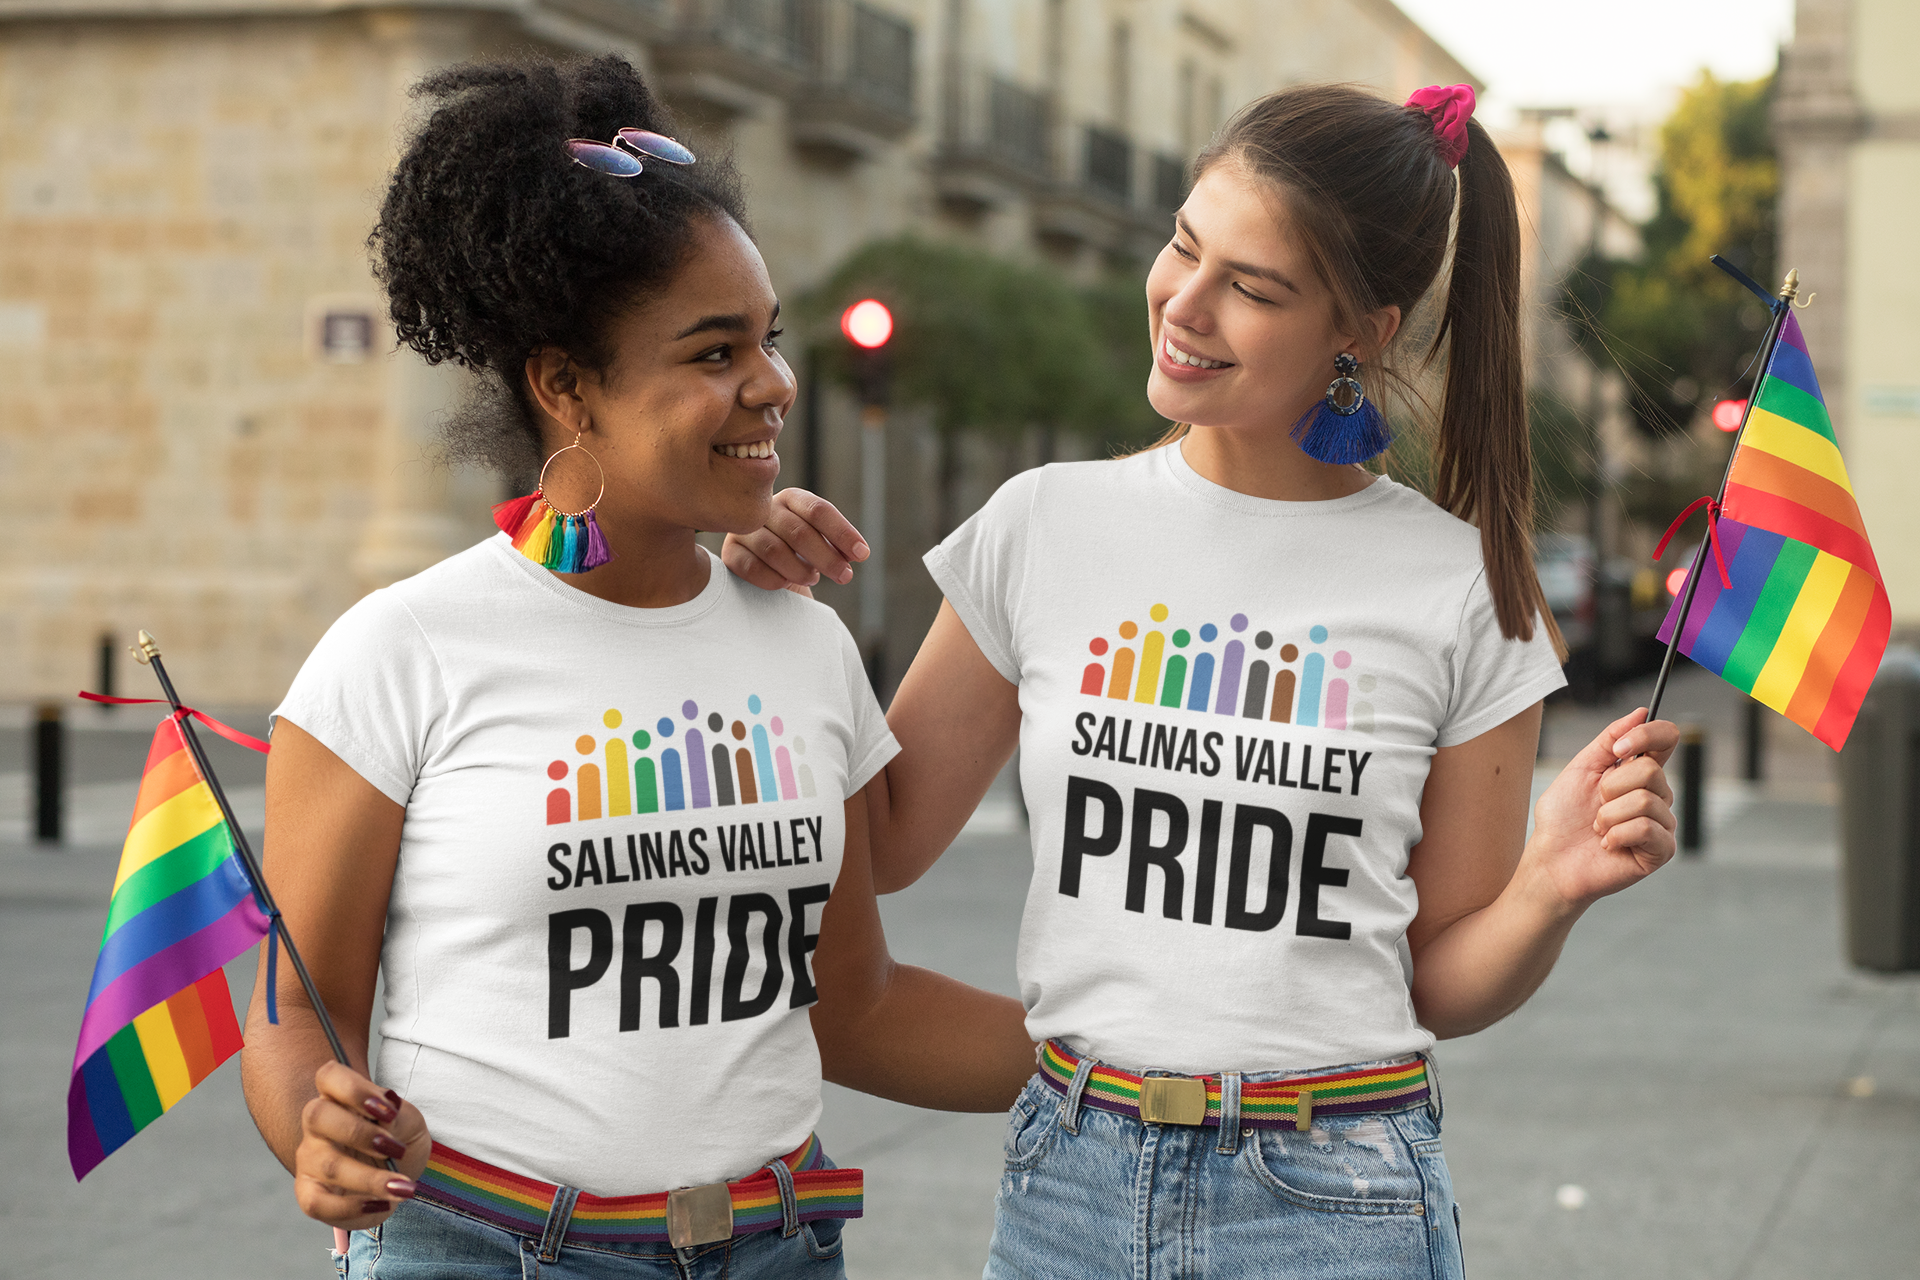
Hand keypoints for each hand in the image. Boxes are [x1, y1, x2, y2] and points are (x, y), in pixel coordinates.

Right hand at [294, 1061, 430, 1229]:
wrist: (396, 1177)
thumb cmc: (399, 1142)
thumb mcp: (410, 1123)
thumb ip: (399, 1114)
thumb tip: (389, 1108)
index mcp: (340, 1097)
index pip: (329, 1076)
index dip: (354, 1089)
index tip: (389, 1110)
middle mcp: (318, 1126)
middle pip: (317, 1114)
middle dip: (360, 1133)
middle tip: (394, 1148)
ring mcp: (310, 1160)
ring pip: (327, 1165)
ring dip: (370, 1178)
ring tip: (403, 1187)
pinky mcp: (309, 1194)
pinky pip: (317, 1204)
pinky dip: (353, 1208)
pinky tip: (382, 1204)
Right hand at [722, 488, 868, 592]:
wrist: (766, 568)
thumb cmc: (800, 553)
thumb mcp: (820, 543)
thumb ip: (837, 545)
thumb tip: (857, 553)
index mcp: (793, 498)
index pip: (819, 510)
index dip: (842, 533)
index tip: (862, 555)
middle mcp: (766, 508)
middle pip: (799, 531)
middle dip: (826, 557)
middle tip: (845, 576)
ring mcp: (744, 529)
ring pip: (775, 550)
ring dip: (800, 570)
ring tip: (813, 579)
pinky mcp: (731, 553)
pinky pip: (752, 568)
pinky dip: (774, 579)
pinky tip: (785, 584)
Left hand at [1525, 709, 1678, 910]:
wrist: (1551, 861)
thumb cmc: (1563, 818)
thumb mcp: (1581, 769)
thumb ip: (1610, 740)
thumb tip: (1641, 713)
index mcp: (1638, 773)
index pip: (1666, 739)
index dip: (1648, 735)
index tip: (1619, 748)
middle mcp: (1656, 795)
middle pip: (1651, 770)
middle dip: (1611, 787)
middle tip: (1596, 805)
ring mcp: (1661, 823)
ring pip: (1647, 800)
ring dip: (1609, 815)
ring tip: (1598, 828)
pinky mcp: (1661, 850)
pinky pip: (1648, 828)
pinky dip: (1617, 834)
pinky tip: (1607, 845)